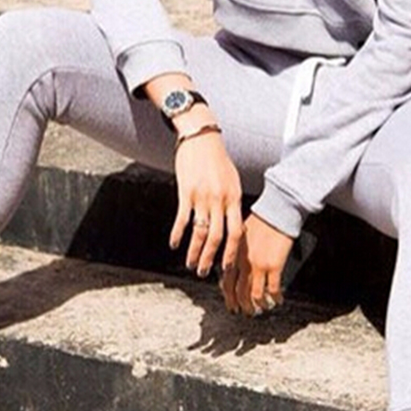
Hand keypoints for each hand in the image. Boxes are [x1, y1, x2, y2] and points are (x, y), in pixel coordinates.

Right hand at [170, 127, 243, 277]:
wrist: (201, 137)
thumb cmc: (218, 159)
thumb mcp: (233, 180)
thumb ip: (233, 202)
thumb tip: (235, 225)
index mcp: (234, 198)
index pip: (236, 232)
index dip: (231, 253)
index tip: (227, 267)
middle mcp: (219, 200)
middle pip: (217, 237)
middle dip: (211, 259)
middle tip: (205, 272)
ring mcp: (202, 197)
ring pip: (199, 232)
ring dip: (194, 252)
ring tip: (190, 264)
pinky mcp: (186, 192)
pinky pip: (182, 219)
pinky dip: (177, 234)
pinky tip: (173, 244)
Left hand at [222, 214, 293, 315]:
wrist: (277, 212)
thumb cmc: (261, 219)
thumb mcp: (241, 235)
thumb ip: (237, 251)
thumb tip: (235, 265)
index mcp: (234, 255)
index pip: (226, 282)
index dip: (228, 296)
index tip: (231, 304)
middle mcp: (243, 263)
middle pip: (238, 292)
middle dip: (241, 305)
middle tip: (244, 311)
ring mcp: (258, 266)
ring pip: (254, 296)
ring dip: (257, 306)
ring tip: (261, 309)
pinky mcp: (274, 267)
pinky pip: (272, 290)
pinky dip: (275, 298)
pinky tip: (278, 300)